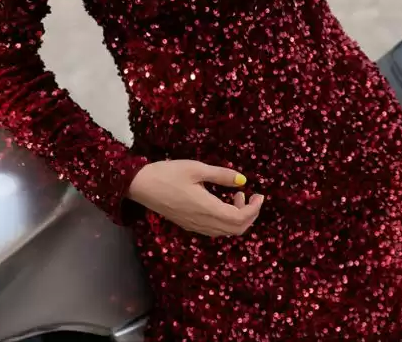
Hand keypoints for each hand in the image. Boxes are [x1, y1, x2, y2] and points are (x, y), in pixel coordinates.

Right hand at [127, 159, 264, 237]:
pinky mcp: (189, 225)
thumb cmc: (169, 173)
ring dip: (238, 217)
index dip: (254, 210)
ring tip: (237, 195)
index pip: (239, 219)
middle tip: (252, 196)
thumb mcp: (197, 169)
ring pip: (225, 232)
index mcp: (207, 208)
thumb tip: (243, 181)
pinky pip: (215, 230)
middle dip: (250, 215)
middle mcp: (202, 222)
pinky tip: (223, 202)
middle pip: (235, 230)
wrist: (142, 186)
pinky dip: (226, 220)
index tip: (260, 195)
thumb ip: (221, 176)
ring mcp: (195, 226)